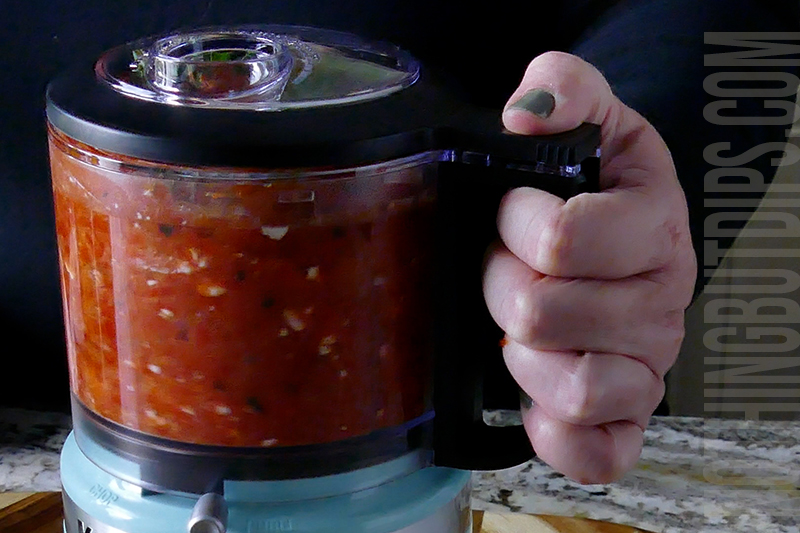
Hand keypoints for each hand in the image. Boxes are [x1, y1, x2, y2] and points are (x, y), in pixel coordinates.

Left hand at [482, 52, 696, 482]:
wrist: (615, 232)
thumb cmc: (595, 183)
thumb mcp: (589, 116)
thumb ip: (563, 89)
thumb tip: (526, 111)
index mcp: (652, 226)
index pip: (561, 238)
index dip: (515, 224)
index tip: (511, 210)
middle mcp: (660, 302)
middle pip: (545, 312)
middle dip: (501, 286)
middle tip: (504, 270)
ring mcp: (646, 366)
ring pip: (576, 386)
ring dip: (523, 354)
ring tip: (518, 328)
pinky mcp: (625, 418)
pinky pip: (598, 454)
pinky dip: (558, 434)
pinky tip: (536, 397)